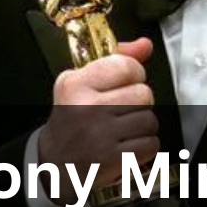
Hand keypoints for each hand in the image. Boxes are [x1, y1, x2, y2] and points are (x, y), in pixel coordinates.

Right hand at [38, 38, 157, 205]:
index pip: (127, 66)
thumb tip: (146, 44)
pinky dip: (144, 146)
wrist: (56, 163)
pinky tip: (127, 145)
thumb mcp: (83, 81)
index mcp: (77, 84)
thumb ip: (117, 58)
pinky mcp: (112, 160)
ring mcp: (100, 136)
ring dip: (143, 125)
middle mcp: (87, 108)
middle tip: (124, 108)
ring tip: (124, 128)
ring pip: (150, 121)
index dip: (134, 73)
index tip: (125, 83)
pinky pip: (150, 145)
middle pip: (144, 94)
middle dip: (140, 102)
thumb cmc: (73, 115)